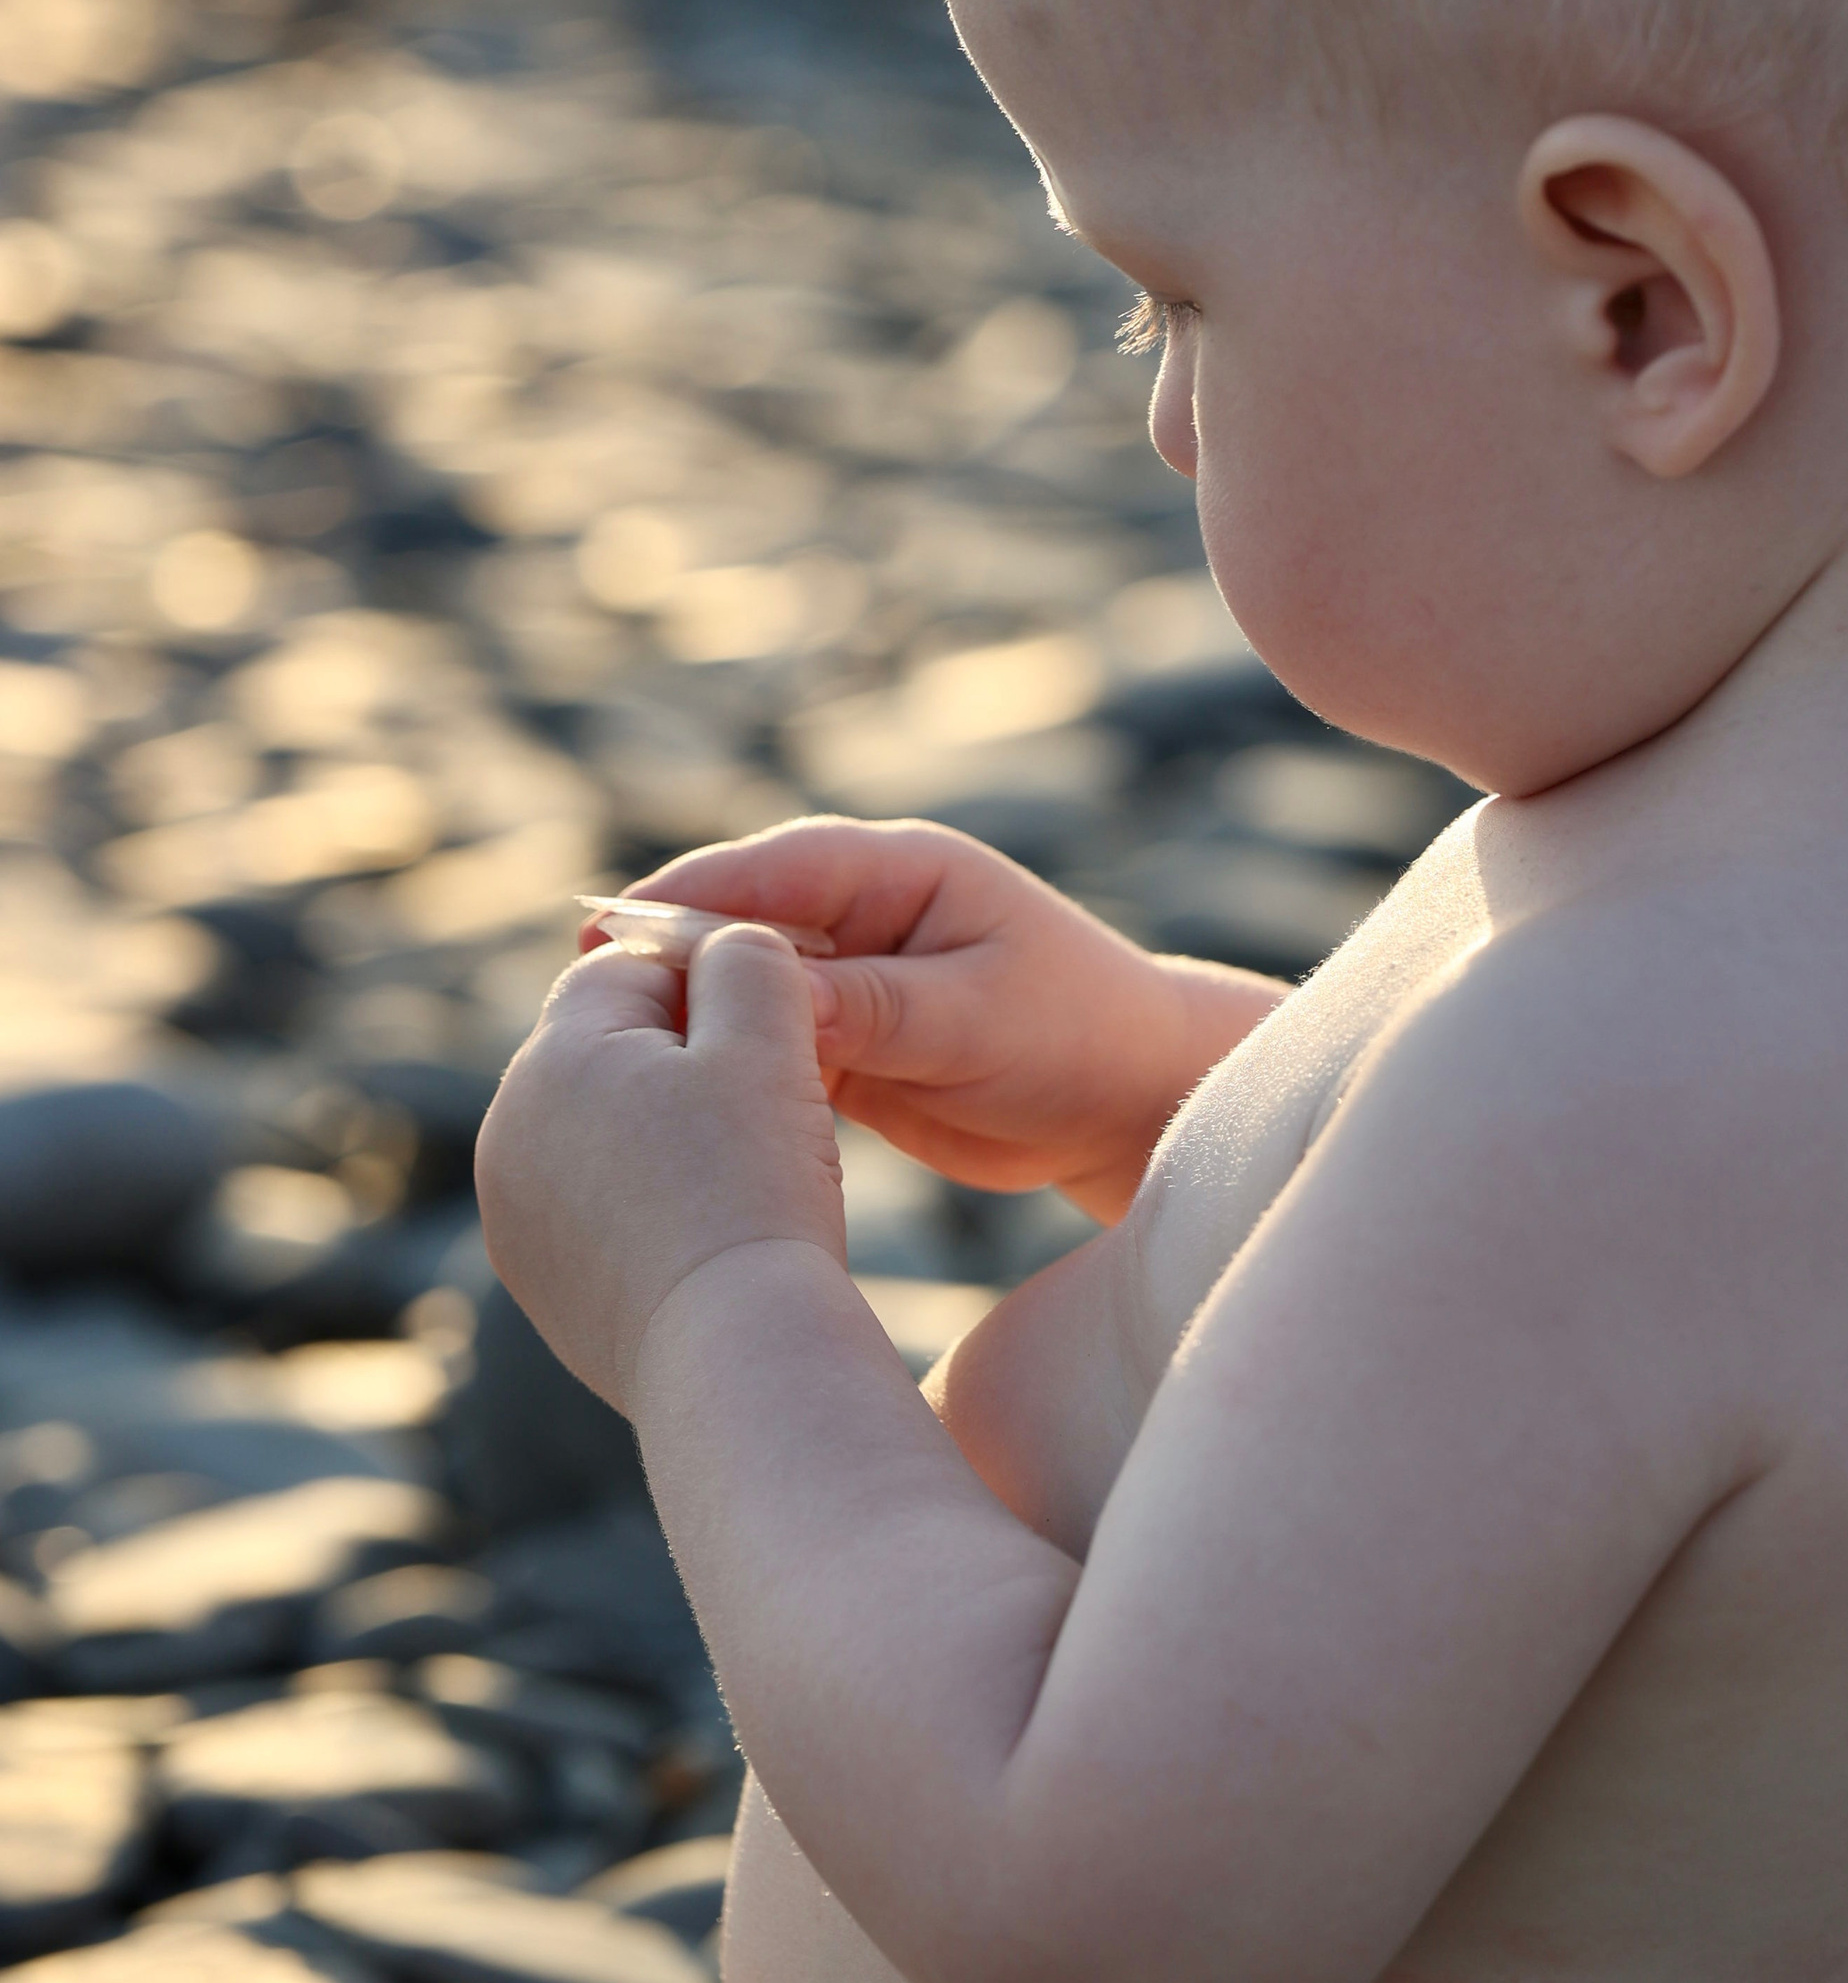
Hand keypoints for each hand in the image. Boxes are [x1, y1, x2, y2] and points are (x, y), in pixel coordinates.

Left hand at [477, 923, 846, 1413]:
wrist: (732, 1355)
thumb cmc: (754, 1187)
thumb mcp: (768, 1038)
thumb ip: (747, 959)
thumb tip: (727, 946)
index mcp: (552, 1057)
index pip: (628, 967)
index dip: (711, 980)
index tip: (775, 1027)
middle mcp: (508, 1130)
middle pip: (606, 1047)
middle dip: (684, 1057)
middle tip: (768, 1100)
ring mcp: (513, 1214)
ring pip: (600, 1128)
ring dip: (664, 1129)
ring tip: (742, 1169)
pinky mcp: (539, 1282)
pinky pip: (595, 1205)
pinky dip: (647, 1202)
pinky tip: (709, 1229)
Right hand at [606, 818, 1280, 1219]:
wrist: (1135, 1103)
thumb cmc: (1078, 1036)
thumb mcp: (975, 1020)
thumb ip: (872, 1007)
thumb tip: (762, 995)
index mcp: (902, 872)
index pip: (775, 868)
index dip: (688, 897)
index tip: (608, 929)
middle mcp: (867, 915)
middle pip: (742, 927)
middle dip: (667, 961)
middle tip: (577, 1008)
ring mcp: (855, 981)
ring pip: (746, 994)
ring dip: (688, 1023)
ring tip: (599, 1066)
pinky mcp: (850, 1047)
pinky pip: (768, 1050)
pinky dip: (726, 1073)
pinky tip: (666, 1113)